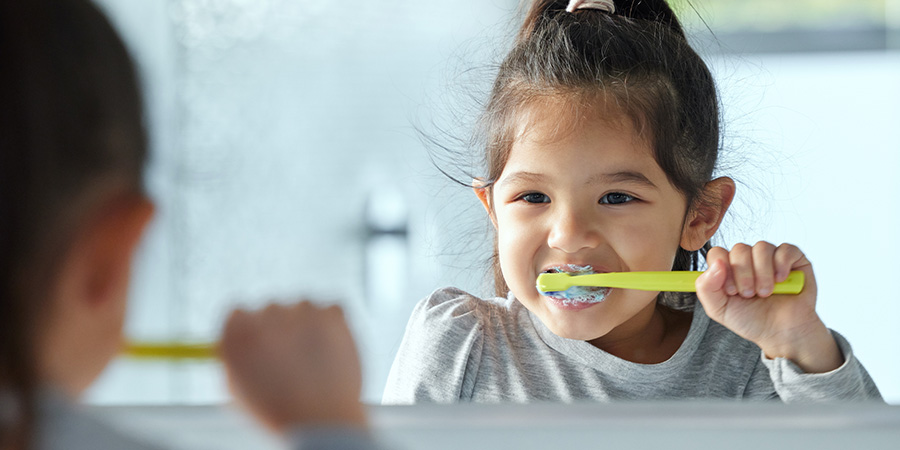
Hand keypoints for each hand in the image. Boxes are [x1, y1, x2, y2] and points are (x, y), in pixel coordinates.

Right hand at [220, 301, 366, 431]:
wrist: (320, 421)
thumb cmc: (277, 412)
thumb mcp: (239, 389)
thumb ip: (235, 359)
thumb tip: (241, 343)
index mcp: (238, 331)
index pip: (238, 313)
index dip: (251, 330)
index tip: (262, 342)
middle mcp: (267, 313)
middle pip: (272, 309)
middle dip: (281, 329)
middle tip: (292, 359)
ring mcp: (301, 310)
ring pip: (303, 308)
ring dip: (307, 325)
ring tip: (313, 362)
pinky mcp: (332, 312)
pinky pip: (332, 310)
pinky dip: (333, 326)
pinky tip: (331, 353)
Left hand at [695, 242, 842, 372]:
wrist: (782, 334)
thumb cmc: (752, 321)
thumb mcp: (719, 309)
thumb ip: (706, 287)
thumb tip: (716, 264)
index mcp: (729, 269)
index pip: (718, 253)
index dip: (722, 270)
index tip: (731, 291)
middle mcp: (749, 260)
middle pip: (740, 249)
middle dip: (744, 275)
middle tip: (750, 294)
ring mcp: (771, 258)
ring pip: (762, 247)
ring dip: (762, 273)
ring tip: (766, 292)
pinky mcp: (794, 260)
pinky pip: (786, 249)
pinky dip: (782, 265)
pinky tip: (781, 281)